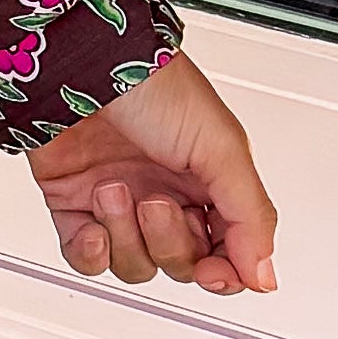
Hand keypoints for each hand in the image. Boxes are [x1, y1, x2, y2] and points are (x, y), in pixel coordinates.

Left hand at [25, 52, 280, 296]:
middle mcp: (166, 195)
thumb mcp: (222, 147)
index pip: (228, 253)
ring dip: (125, 236)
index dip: (224, 273)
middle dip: (167, 241)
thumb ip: (250, 216)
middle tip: (154, 201)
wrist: (82, 63)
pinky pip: (87, 259)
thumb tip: (264, 275)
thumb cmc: (153, 85)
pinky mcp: (74, 206)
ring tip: (111, 189)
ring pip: (134, 265)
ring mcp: (120, 204)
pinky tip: (91, 227)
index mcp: (209, 183)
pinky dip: (90, 253)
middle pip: (179, 264)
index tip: (214, 273)